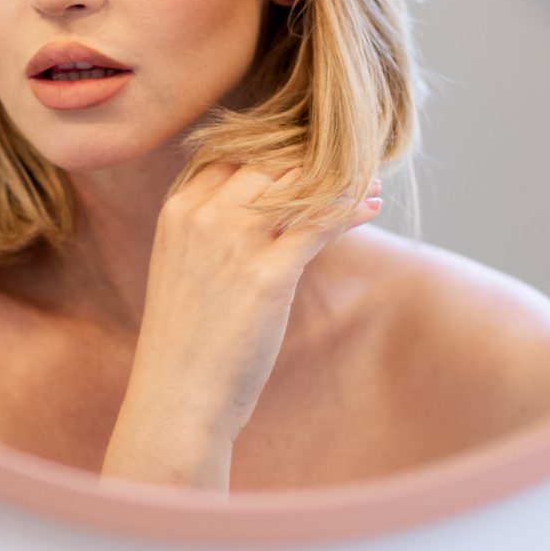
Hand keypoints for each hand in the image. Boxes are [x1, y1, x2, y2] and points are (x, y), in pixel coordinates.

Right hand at [100, 164, 381, 489]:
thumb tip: (265, 209)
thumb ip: (212, 230)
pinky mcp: (267, 274)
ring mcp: (233, 242)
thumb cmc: (186, 342)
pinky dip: (351, 208)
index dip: (276, 151)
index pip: (233, 153)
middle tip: (351, 164)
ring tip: (371, 183)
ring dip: (342, 179)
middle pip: (269, 160)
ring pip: (299, 184)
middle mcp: (202, 216)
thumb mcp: (185, 269)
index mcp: (178, 210)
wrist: (178, 399)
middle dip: (314, 158)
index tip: (310, 158)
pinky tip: (371, 205)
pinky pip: (321, 222)